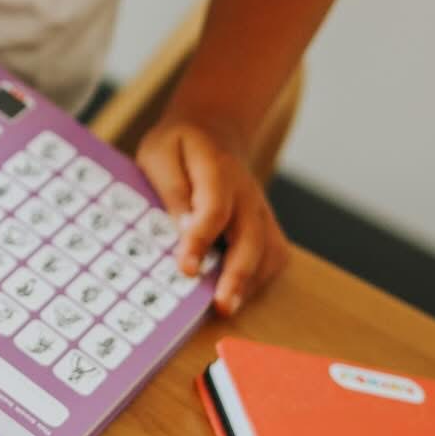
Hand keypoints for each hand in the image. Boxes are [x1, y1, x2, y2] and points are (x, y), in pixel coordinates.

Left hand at [135, 117, 290, 316]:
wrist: (214, 129)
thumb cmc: (179, 145)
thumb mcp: (160, 153)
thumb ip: (172, 189)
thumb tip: (183, 227)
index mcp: (218, 170)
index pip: (214, 210)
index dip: (201, 241)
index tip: (187, 269)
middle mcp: (247, 193)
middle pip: (252, 237)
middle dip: (238, 275)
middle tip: (222, 305)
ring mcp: (260, 209)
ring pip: (270, 250)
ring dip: (252, 281)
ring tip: (228, 306)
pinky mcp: (265, 224)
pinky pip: (274, 254)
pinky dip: (261, 277)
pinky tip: (237, 292)